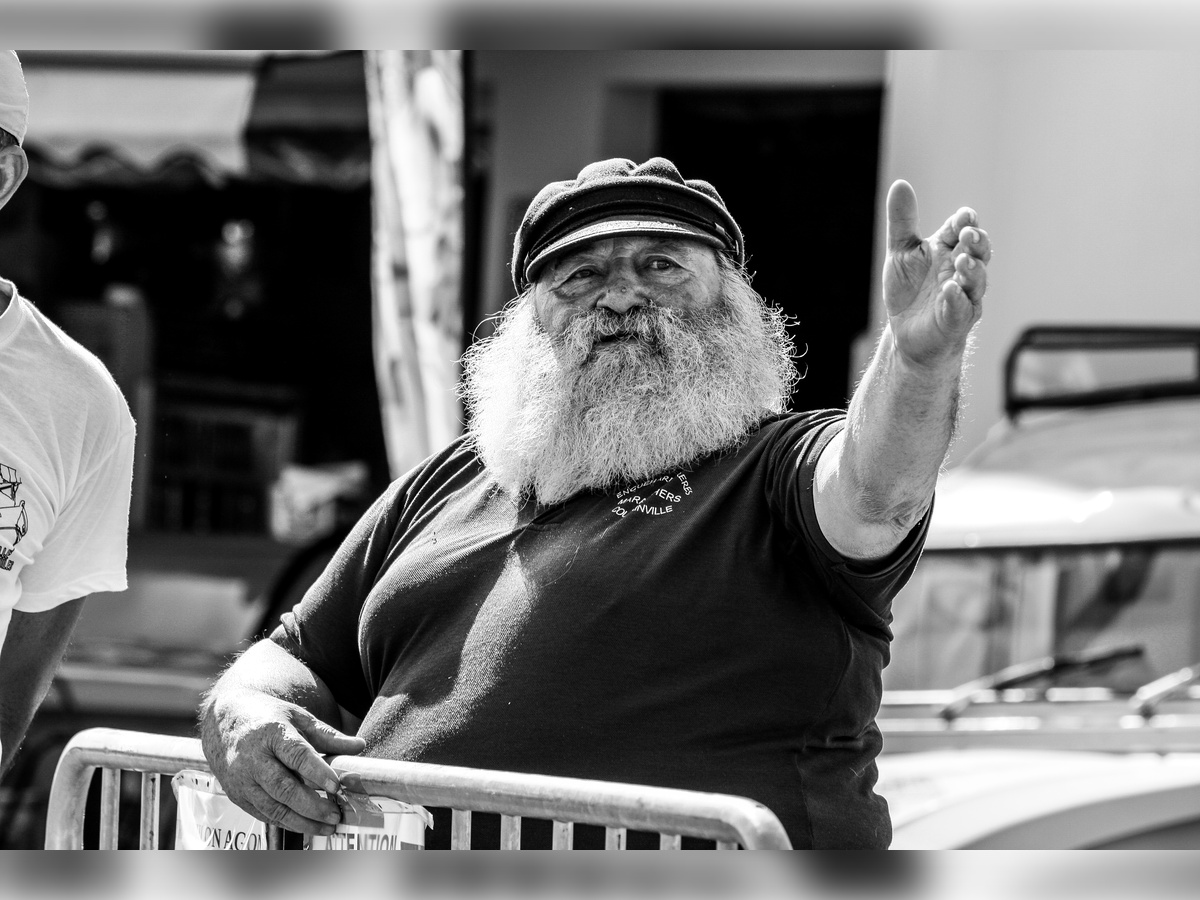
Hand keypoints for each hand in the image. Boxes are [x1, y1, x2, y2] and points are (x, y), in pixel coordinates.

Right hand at [200, 690, 366, 834]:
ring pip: (273, 807)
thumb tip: (360, 745)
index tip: (337, 786)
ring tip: (327, 826)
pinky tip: (306, 825)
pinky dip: (287, 823)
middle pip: (283, 787)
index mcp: (272, 733)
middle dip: (312, 805)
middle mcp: (253, 758)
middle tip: (335, 815)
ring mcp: (242, 779)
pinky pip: (264, 815)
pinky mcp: (237, 796)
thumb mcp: (297, 717)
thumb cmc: (266, 719)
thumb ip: (329, 735)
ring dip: (302, 821)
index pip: (296, 755)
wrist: (224, 721)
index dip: (317, 772)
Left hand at [882, 180, 991, 367]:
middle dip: (976, 242)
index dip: (964, 222)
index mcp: (948, 250)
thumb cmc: (909, 291)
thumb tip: (900, 184)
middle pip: (977, 252)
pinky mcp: (957, 320)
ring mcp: (963, 295)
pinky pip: (961, 308)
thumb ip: (903, 221)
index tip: (964, 215)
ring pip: (976, 281)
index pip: (960, 230)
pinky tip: (950, 290)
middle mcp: (960, 270)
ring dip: (972, 270)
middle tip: (968, 233)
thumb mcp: (901, 252)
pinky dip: (957, 299)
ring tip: (963, 261)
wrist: (905, 333)